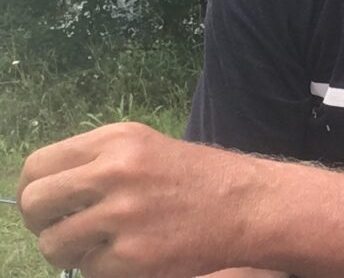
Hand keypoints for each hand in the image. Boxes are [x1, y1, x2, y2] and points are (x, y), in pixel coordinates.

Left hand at [18, 122, 258, 277]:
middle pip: (35, 203)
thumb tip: (42, 192)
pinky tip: (132, 253)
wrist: (247, 205)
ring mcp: (124, 214)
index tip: (48, 205)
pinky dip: (104, 268)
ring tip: (103, 243)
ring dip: (71, 250)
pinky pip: (88, 269)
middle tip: (67, 228)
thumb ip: (95, 163)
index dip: (34, 190)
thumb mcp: (144, 149)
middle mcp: (115, 171)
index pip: (38, 166)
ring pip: (54, 243)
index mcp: (117, 140)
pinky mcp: (133, 255)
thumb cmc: (194, 178)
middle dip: (44, 222)